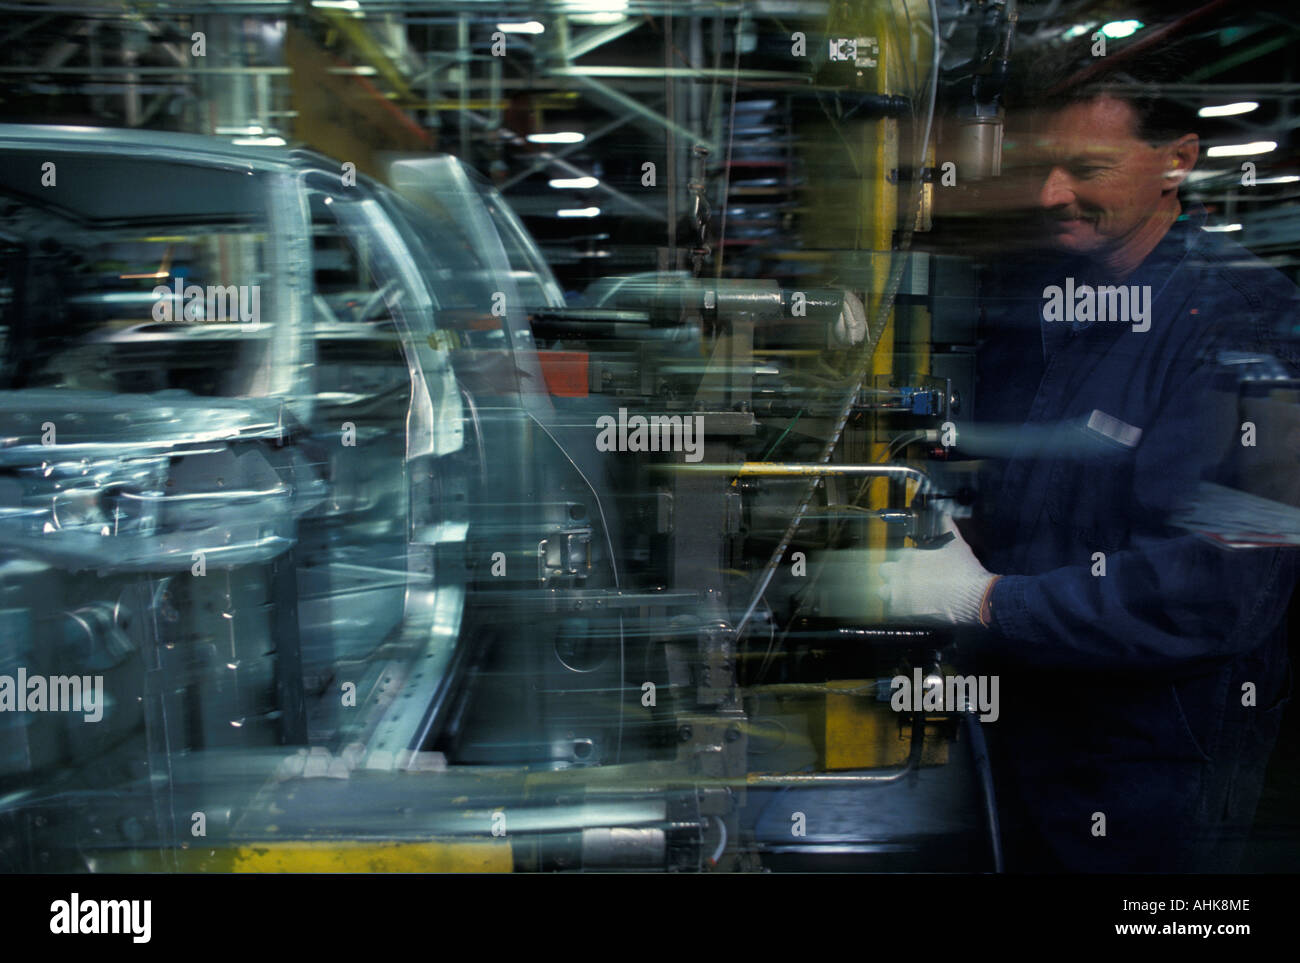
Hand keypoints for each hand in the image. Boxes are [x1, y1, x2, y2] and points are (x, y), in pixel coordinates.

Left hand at [876, 517, 995, 625]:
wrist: (974, 596)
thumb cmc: (965, 571)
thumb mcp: (956, 544)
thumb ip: (947, 527)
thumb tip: (945, 514)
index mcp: (910, 556)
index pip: (896, 555)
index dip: (905, 561)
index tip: (915, 567)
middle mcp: (901, 573)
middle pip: (884, 571)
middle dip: (893, 575)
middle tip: (908, 581)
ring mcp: (899, 592)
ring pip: (883, 591)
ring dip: (892, 593)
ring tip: (907, 597)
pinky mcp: (903, 610)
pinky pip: (891, 610)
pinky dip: (899, 610)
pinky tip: (912, 609)